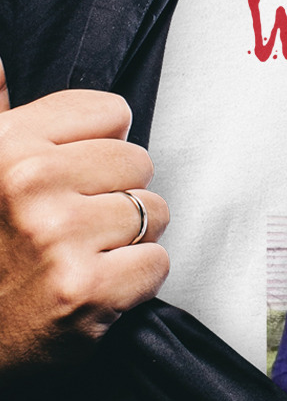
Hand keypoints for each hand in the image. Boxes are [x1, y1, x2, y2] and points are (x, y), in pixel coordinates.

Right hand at [0, 60, 168, 378]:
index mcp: (6, 145)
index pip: (111, 111)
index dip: (103, 146)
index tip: (79, 174)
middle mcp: (29, 182)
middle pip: (139, 162)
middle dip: (120, 194)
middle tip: (80, 225)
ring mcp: (59, 236)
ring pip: (154, 212)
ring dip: (132, 239)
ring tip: (87, 255)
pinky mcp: (87, 288)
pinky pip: (157, 262)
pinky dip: (138, 279)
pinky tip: (99, 285)